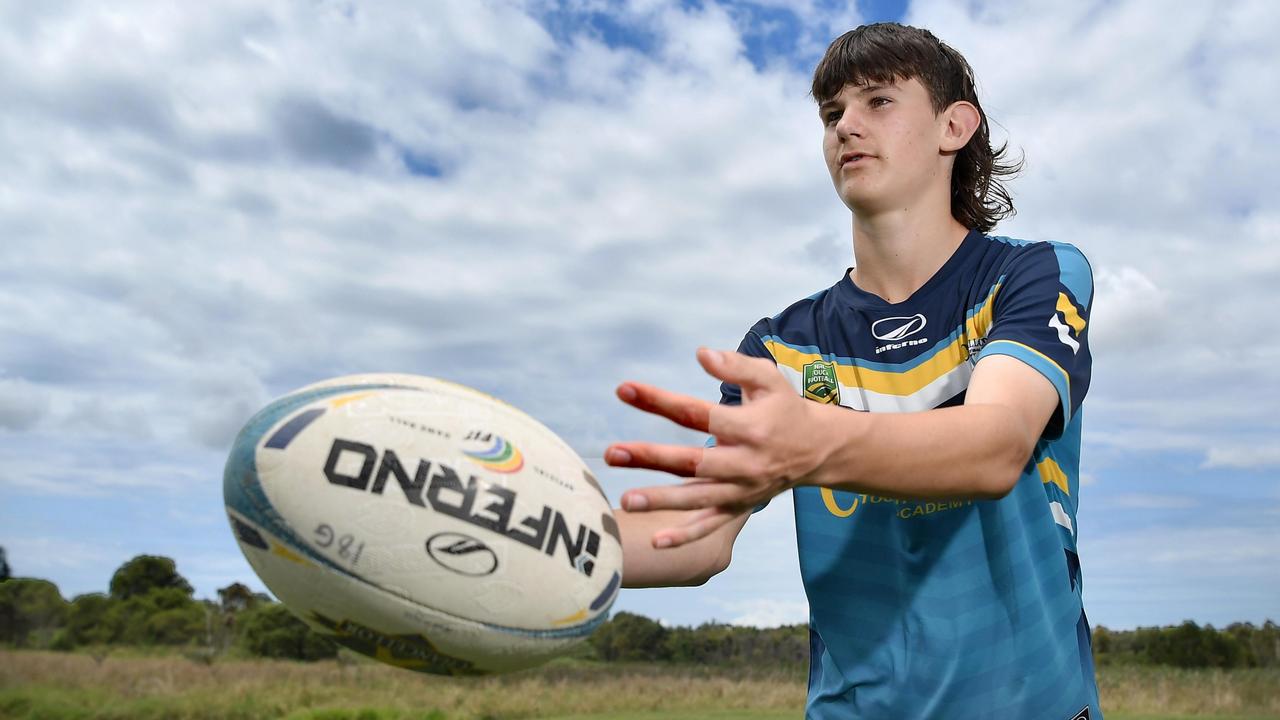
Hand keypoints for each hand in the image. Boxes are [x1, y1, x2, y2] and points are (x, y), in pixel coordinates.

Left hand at [605, 347, 831, 547]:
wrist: (818, 450)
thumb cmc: (785, 408)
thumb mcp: (769, 379)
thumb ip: (736, 365)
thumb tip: (701, 354)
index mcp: (750, 427)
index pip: (697, 413)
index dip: (659, 401)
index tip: (624, 389)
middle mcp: (745, 463)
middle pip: (693, 462)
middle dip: (651, 458)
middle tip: (613, 453)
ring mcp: (742, 490)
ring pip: (697, 498)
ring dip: (661, 501)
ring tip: (625, 500)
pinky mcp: (739, 508)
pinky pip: (710, 525)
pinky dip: (685, 536)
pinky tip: (655, 540)